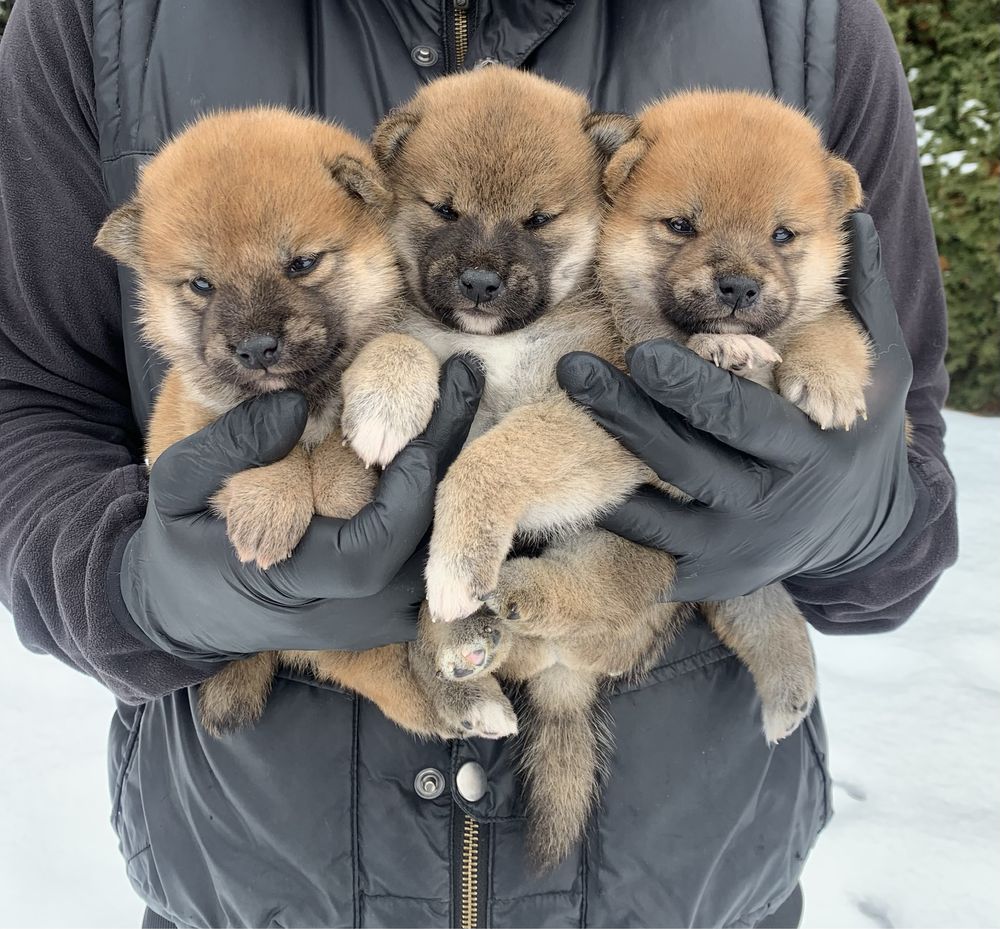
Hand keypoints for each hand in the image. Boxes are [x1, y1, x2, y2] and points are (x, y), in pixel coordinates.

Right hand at [117, 356, 482, 660]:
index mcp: (300, 582)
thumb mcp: (177, 486)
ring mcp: (372, 619)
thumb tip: (293, 404)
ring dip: (452, 476)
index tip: (431, 410)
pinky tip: (444, 444)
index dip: (412, 483)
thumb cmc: (180, 543)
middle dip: (450, 456)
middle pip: (426, 542)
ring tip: (461, 400)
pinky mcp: (382, 615)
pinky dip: (439, 504)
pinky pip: (428, 560)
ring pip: (437, 551)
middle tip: (466, 379)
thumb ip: (229, 448)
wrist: (185, 613)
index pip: (378, 543)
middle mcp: (350, 610)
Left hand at [557, 213, 914, 601]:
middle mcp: (769, 502)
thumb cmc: (854, 432)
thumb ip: (864, 299)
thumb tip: (856, 217)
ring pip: (658, 509)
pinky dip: (613, 519)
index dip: (690, 387)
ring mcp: (733, 545)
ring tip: (558, 415)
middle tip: (574, 370)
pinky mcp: (705, 576)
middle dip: (629, 414)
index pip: (740, 416)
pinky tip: (573, 479)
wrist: (862, 528)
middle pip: (687, 460)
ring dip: (608, 460)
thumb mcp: (879, 369)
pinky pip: (647, 550)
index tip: (642, 350)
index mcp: (808, 447)